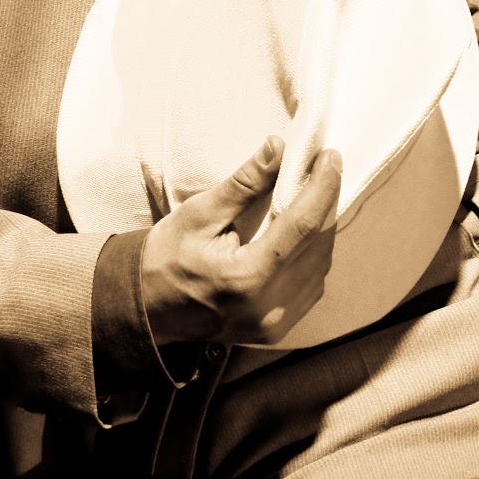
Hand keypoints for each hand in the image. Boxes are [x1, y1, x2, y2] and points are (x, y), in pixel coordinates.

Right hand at [141, 136, 341, 347]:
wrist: (147, 309)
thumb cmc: (166, 258)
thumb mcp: (199, 214)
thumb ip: (244, 184)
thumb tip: (278, 148)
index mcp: (245, 278)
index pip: (302, 226)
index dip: (323, 187)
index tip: (331, 157)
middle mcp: (267, 308)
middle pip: (318, 246)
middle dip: (326, 202)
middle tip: (324, 166)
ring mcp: (274, 324)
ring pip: (321, 267)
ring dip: (323, 228)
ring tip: (315, 193)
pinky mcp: (277, 330)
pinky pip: (311, 286)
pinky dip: (313, 254)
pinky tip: (304, 231)